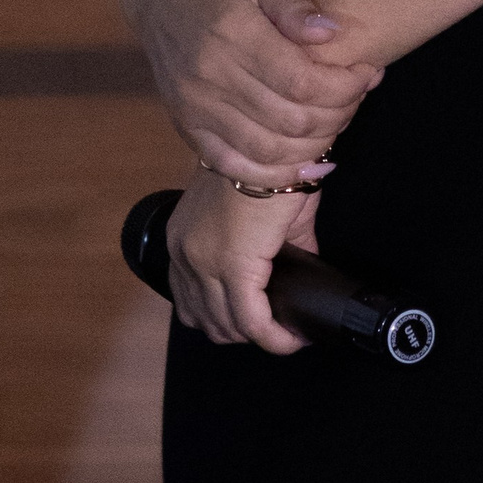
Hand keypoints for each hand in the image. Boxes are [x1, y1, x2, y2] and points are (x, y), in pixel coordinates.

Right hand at [127, 0, 382, 183]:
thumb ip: (295, 4)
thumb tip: (332, 33)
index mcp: (233, 34)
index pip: (302, 81)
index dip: (345, 86)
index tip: (367, 73)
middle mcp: (210, 76)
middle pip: (291, 120)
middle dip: (339, 114)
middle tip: (356, 96)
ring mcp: (196, 107)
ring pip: (268, 149)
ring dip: (314, 145)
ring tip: (335, 122)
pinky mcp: (187, 127)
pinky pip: (234, 166)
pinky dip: (273, 173)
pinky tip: (303, 162)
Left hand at [166, 167, 319, 354]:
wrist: (270, 144)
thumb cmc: (267, 164)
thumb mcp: (259, 208)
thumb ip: (271, 244)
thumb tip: (299, 267)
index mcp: (184, 237)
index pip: (188, 298)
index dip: (219, 318)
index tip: (250, 323)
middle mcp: (185, 253)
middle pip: (205, 319)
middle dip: (240, 332)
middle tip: (272, 331)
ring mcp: (204, 263)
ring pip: (226, 326)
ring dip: (257, 338)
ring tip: (286, 335)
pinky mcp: (234, 268)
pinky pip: (253, 322)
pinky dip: (275, 337)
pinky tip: (293, 339)